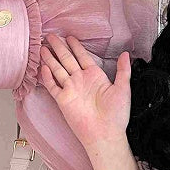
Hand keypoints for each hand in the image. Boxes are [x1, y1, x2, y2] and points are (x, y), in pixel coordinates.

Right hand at [38, 34, 131, 149]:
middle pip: (67, 59)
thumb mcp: (123, 88)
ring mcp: (71, 89)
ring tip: (43, 47)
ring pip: (57, 69)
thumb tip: (126, 54)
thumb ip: (123, 70)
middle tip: (51, 36)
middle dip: (59, 47)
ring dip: (50, 58)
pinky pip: (53, 86)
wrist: (105, 133)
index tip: (69, 37)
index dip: (75, 46)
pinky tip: (43, 67)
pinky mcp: (63, 100)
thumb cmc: (116, 115)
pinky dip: (47, 76)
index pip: (82, 56)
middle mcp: (81, 80)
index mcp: (95, 76)